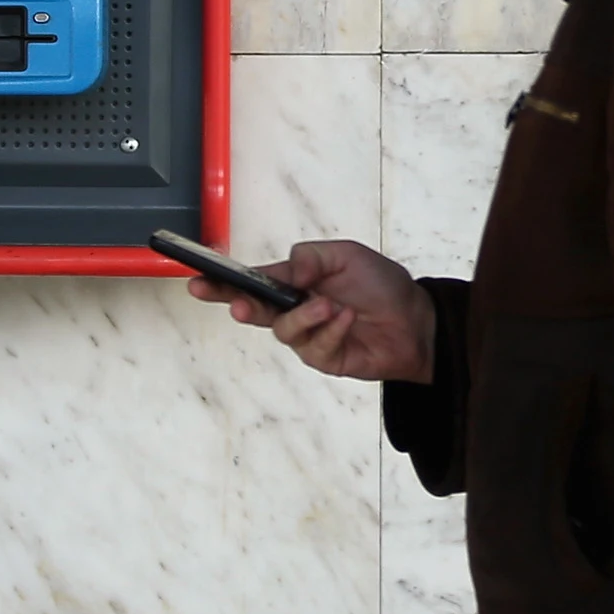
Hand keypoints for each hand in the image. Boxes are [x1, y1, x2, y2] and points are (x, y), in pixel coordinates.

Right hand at [184, 239, 435, 383]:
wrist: (417, 320)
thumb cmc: (381, 285)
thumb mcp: (345, 256)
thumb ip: (310, 258)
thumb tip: (282, 270)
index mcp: (294, 283)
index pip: (252, 281)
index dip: (222, 282)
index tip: (197, 279)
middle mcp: (294, 310)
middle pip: (252, 309)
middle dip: (238, 305)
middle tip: (237, 305)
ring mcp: (307, 337)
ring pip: (284, 329)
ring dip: (305, 316)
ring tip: (331, 306)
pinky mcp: (324, 358)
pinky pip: (314, 346)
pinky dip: (331, 330)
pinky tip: (349, 319)